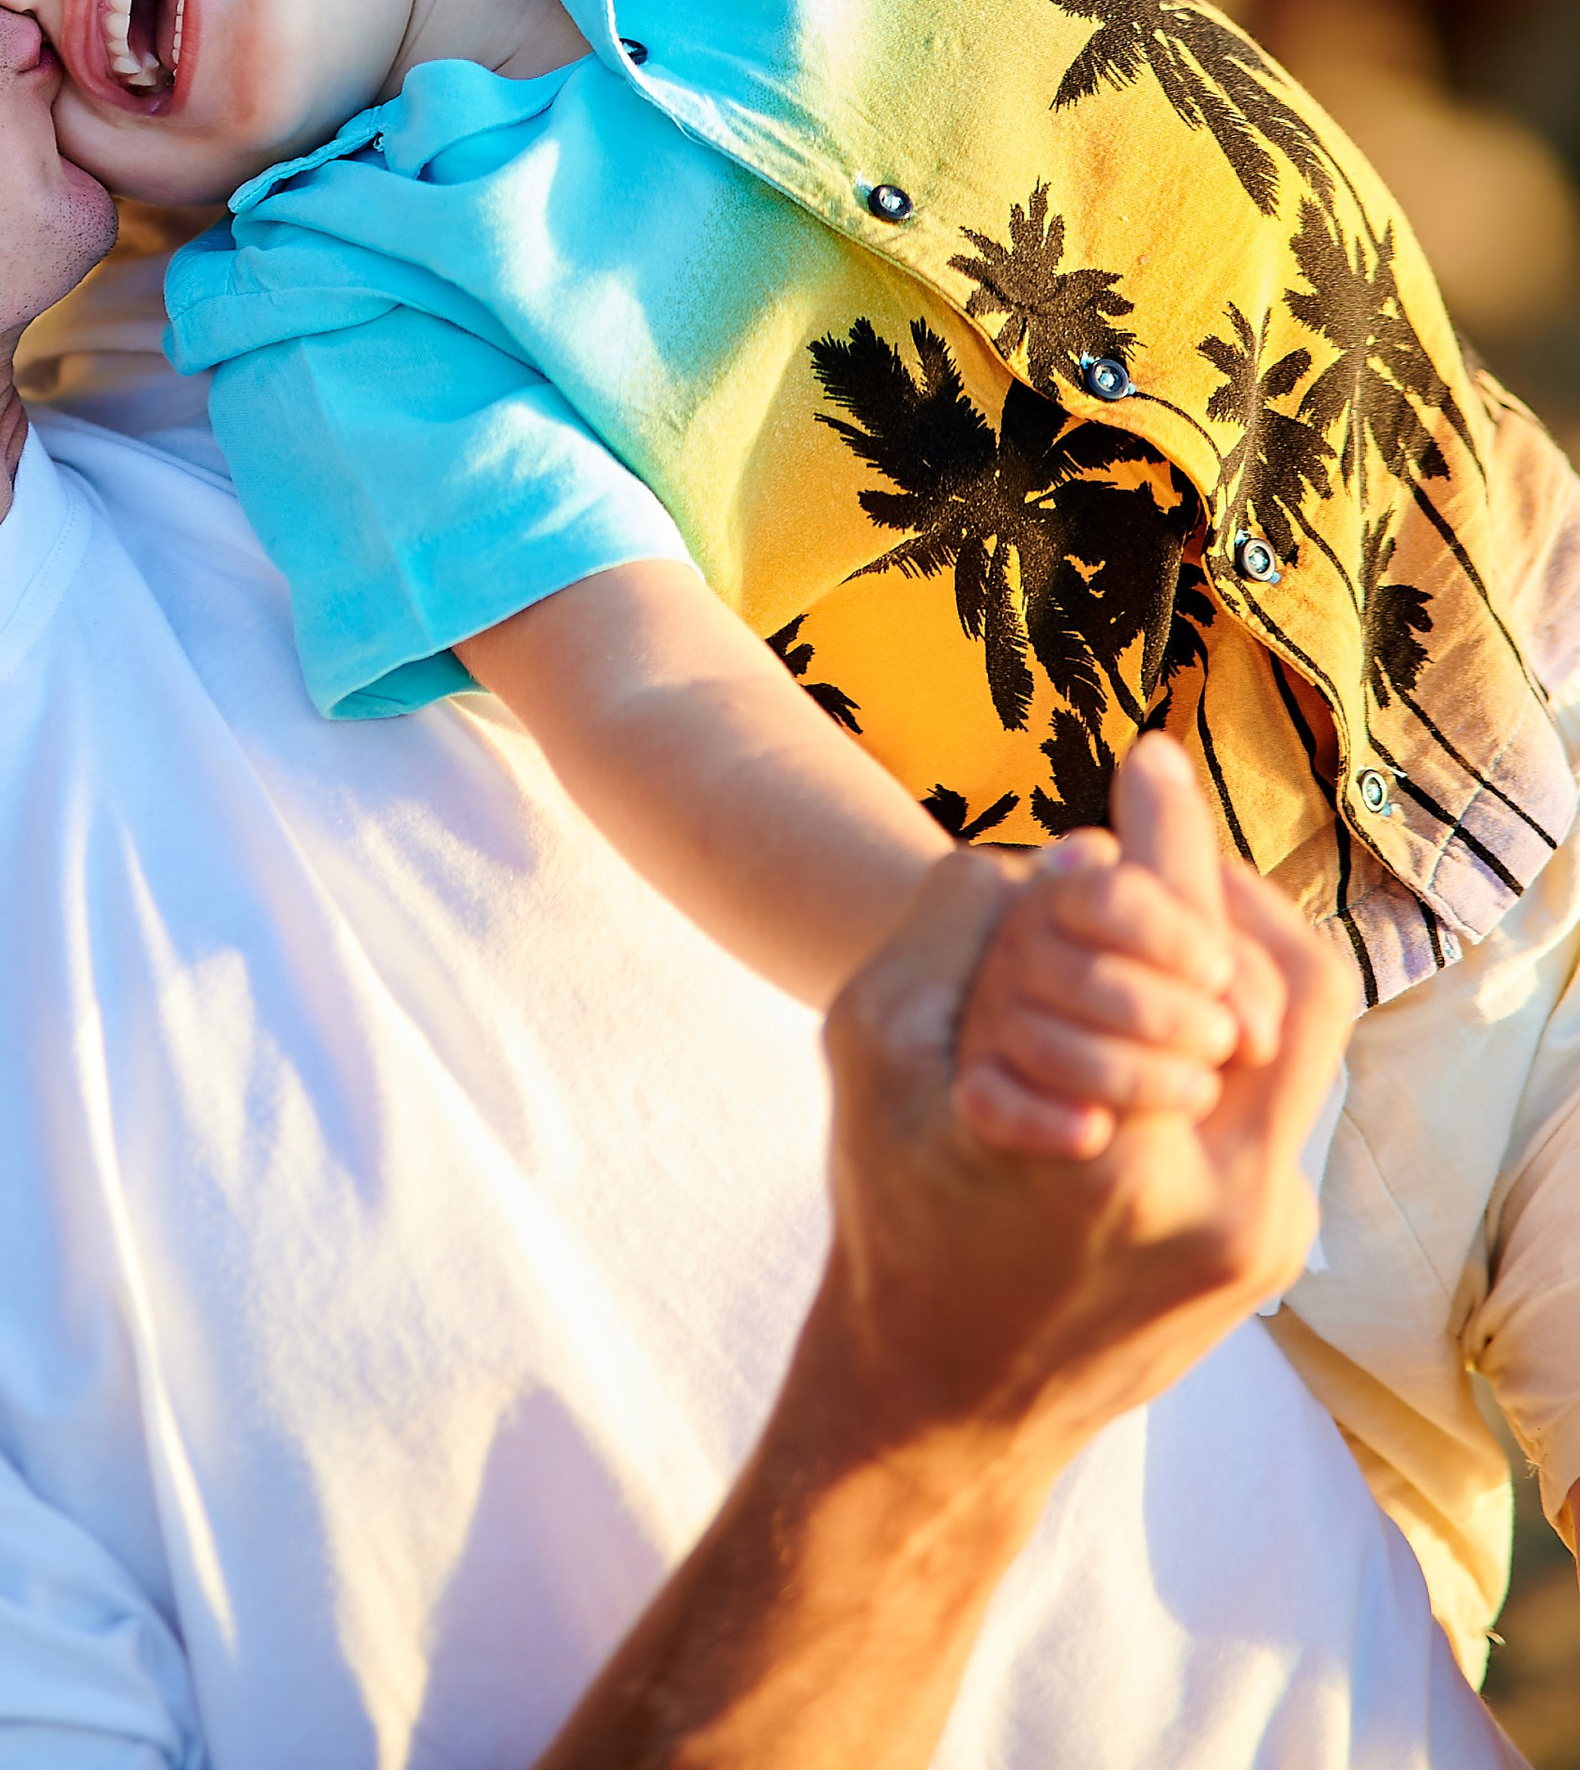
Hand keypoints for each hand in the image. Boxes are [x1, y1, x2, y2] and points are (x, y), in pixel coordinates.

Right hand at [818, 734, 1349, 1471]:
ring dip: (1231, 970)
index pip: (1193, 937)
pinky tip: (1151, 1030)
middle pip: (1288, 985)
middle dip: (1226, 898)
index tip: (1148, 759)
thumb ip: (961, 928)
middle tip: (1166, 854)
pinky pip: (1272, 1108)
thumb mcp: (870, 1048)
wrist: (939, 1405)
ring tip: (1157, 937)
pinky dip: (1221, 1045)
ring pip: (1294, 1047)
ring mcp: (1261, 1237)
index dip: (1171, 832)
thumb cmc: (892, 1218)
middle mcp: (1225, 1201)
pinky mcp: (1266, 1255)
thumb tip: (1074, 853)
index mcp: (1125, 1147)